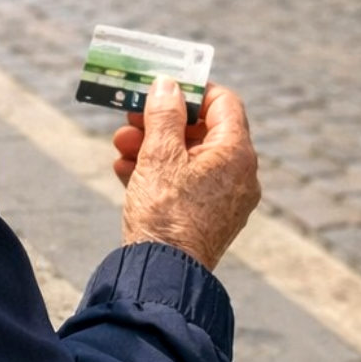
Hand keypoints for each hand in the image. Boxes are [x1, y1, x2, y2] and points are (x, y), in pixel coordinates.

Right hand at [116, 79, 259, 269]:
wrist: (162, 276)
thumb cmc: (164, 213)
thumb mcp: (159, 155)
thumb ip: (164, 115)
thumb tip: (168, 85)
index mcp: (236, 154)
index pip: (224, 102)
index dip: (193, 89)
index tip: (162, 86)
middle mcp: (239, 175)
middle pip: (203, 131)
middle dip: (162, 121)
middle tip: (132, 116)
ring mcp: (225, 199)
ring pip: (190, 158)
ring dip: (154, 146)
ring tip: (120, 146)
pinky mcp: (208, 219)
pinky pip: (187, 184)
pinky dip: (159, 173)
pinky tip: (125, 171)